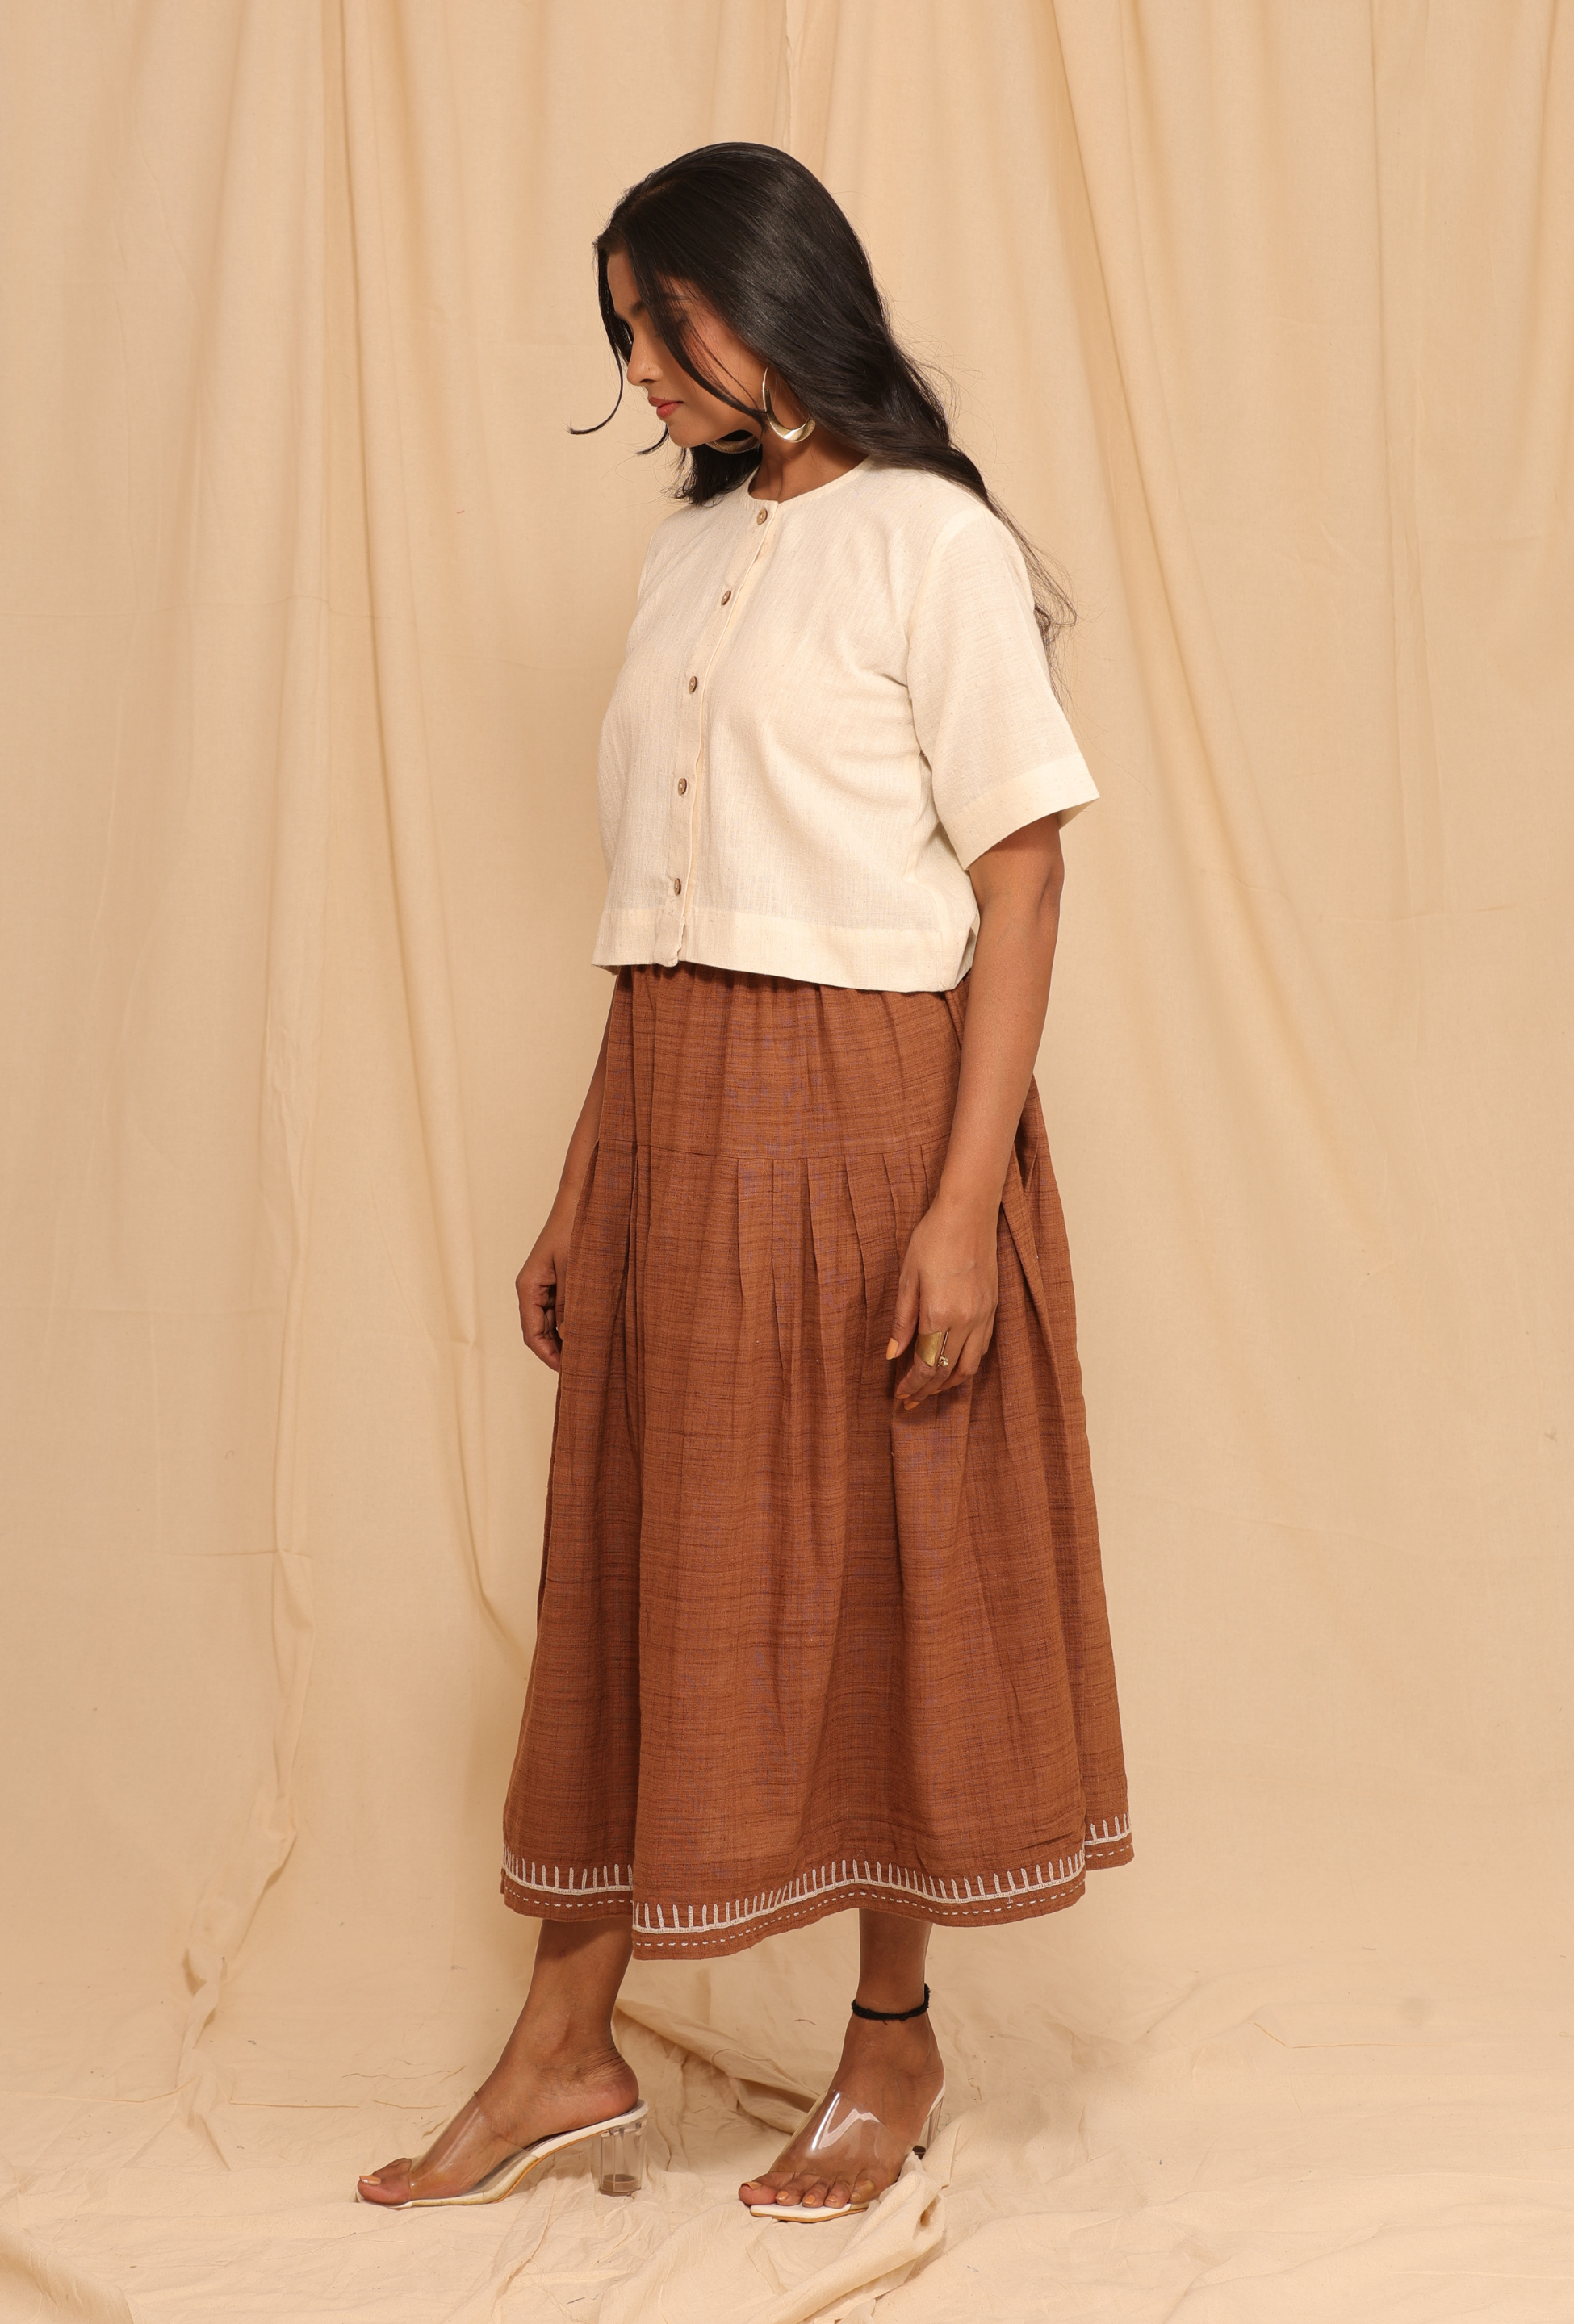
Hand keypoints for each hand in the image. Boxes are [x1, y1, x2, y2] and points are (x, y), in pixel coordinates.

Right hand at [516, 1203, 575, 1372]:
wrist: (585, 1200)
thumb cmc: (577, 1230)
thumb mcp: (575, 1271)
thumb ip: (572, 1306)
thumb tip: (572, 1339)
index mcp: (529, 1287)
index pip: (532, 1334)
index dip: (548, 1356)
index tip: (568, 1371)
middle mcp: (534, 1289)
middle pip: (542, 1332)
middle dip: (560, 1351)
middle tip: (584, 1369)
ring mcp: (547, 1285)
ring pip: (555, 1322)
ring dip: (569, 1338)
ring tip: (592, 1354)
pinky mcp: (561, 1280)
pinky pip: (565, 1309)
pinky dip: (576, 1322)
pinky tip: (594, 1331)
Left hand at [885, 1190, 998, 1407]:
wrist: (969, 1213)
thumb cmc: (932, 1239)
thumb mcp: (907, 1278)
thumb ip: (902, 1320)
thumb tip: (892, 1355)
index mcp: (940, 1314)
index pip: (927, 1366)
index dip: (913, 1386)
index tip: (901, 1395)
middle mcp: (966, 1320)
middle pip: (949, 1372)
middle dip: (929, 1391)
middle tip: (912, 1401)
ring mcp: (984, 1315)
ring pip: (971, 1365)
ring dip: (951, 1382)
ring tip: (933, 1389)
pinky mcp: (993, 1306)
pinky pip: (983, 1347)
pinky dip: (967, 1363)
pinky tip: (955, 1362)